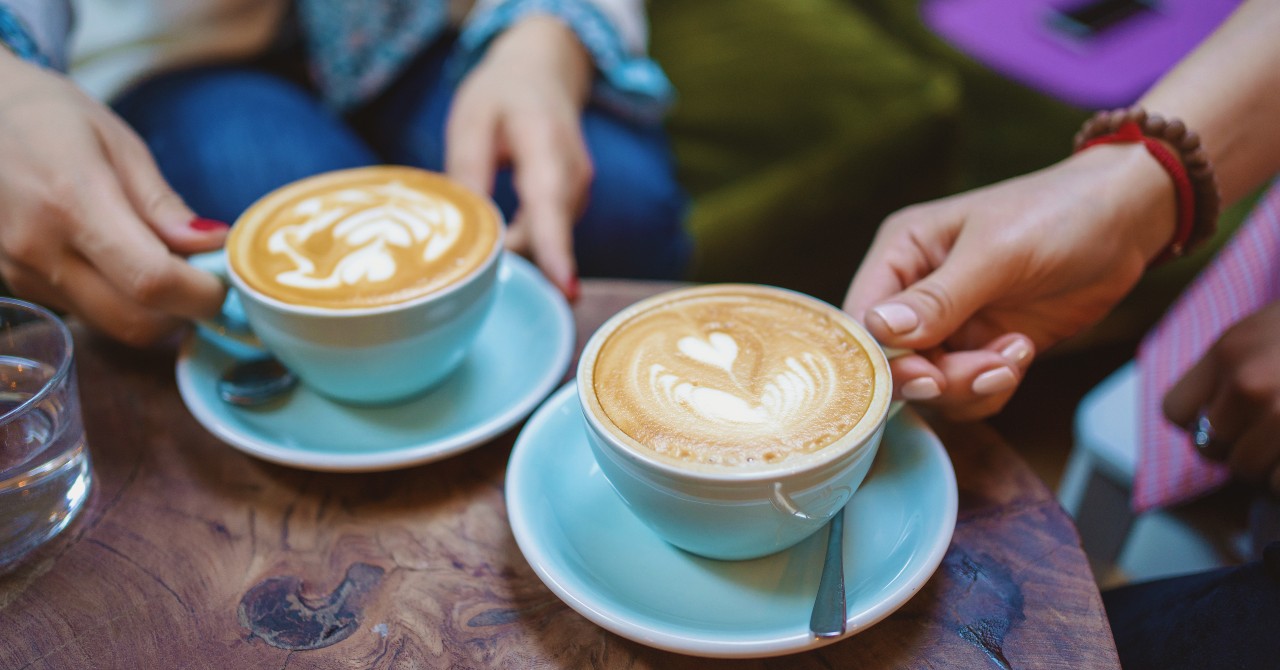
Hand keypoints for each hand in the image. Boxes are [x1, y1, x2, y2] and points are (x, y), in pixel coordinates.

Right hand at [0, 52, 227, 345]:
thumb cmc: (50, 118)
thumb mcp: (119, 144)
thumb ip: (163, 205)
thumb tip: (213, 245)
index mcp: (72, 200)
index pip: (152, 281)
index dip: (202, 294)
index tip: (224, 280)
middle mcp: (39, 246)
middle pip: (134, 322)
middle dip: (184, 312)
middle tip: (203, 280)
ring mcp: (20, 271)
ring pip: (111, 325)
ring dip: (153, 312)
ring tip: (164, 265)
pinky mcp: (15, 283)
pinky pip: (85, 313)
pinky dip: (119, 303)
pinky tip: (122, 266)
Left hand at [446, 15, 593, 299]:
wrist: (543, 72)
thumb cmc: (502, 95)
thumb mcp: (471, 122)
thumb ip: (468, 173)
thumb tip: (465, 231)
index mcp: (544, 142)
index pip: (550, 203)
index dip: (556, 249)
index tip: (565, 286)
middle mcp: (573, 172)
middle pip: (549, 231)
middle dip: (519, 261)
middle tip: (475, 280)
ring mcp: (579, 189)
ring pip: (550, 237)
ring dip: (519, 252)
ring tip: (483, 258)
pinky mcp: (574, 201)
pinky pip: (550, 233)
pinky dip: (527, 243)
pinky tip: (501, 244)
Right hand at [843, 144, 1176, 419]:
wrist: (1126, 222)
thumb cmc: (1057, 214)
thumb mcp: (996, 253)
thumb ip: (938, 297)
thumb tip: (879, 329)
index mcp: (902, 253)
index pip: (862, 319)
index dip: (884, 357)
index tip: (926, 376)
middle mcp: (916, 291)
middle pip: (895, 361)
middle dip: (939, 376)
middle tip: (985, 370)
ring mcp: (950, 323)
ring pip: (931, 383)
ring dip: (971, 384)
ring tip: (1014, 356)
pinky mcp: (982, 346)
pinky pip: (967, 389)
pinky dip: (992, 386)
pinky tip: (1021, 352)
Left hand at [1163, 300, 1279, 493]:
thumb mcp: (1267, 331)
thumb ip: (1232, 369)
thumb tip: (1207, 423)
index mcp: (1230, 352)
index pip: (1176, 412)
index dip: (1199, 421)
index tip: (1227, 418)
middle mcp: (1250, 385)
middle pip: (1210, 449)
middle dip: (1238, 446)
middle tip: (1273, 428)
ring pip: (1249, 471)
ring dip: (1271, 464)